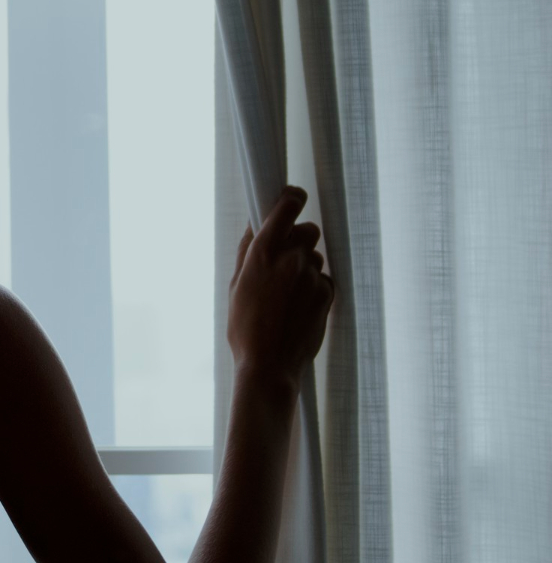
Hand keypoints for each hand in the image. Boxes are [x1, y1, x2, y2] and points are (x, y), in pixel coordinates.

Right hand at [226, 185, 334, 388]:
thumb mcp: (235, 285)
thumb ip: (248, 251)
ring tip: (286, 294)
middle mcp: (291, 259)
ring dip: (304, 267)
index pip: (287, 206)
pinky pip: (323, 279)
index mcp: (263, 252)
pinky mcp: (327, 293)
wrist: (269, 364)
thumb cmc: (245, 327)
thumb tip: (255, 224)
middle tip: (283, 260)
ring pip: (315, 257)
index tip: (292, 198)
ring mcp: (312, 276)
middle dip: (298, 239)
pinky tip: (297, 307)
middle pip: (308, 229)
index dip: (292, 198)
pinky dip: (313, 288)